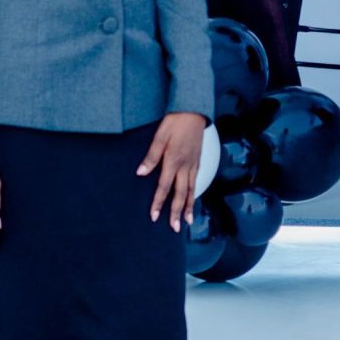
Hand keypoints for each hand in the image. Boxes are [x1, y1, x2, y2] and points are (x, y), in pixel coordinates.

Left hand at [137, 111, 208, 228]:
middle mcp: (185, 166)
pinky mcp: (198, 161)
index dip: (158, 203)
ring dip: (188, 207)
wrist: (193, 111)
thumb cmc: (175, 122)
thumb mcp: (159, 136)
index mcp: (173, 161)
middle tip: (174, 228)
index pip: (164, 187)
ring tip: (186, 221)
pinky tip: (192, 201)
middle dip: (176, 212)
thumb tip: (141, 173)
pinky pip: (196, 182)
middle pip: (180, 194)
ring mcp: (194, 164)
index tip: (154, 216)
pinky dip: (194, 195)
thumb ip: (151, 156)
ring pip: (191, 190)